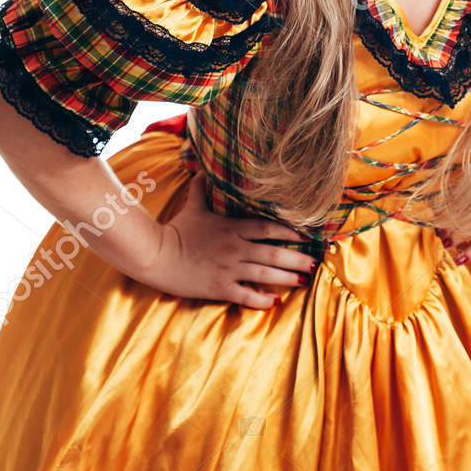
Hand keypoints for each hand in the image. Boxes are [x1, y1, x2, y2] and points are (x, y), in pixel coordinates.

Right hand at [131, 171, 319, 307]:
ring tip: (304, 280)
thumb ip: (200, 189)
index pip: (268, 228)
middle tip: (315, 262)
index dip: (290, 232)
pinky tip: (275, 302)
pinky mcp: (219, 288)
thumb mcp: (192, 207)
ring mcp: (228, 269)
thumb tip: (200, 169)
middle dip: (297, 258)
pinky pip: (246, 295)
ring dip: (287, 278)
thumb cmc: (175, 230)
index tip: (306, 236)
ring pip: (266, 274)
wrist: (155, 254)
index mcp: (232, 228)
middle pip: (274, 253)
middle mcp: (235, 248)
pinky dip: (262, 300)